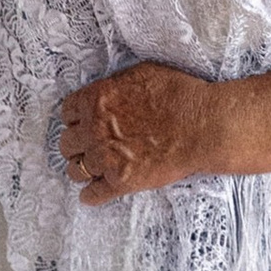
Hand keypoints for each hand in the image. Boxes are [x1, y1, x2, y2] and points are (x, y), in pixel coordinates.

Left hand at [57, 61, 217, 200]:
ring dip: (82, 169)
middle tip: (86, 146)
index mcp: (95, 100)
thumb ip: (114, 86)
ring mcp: (106, 158)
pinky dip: (91, 195)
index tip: (81, 123)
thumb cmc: (179, 95)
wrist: (203, 125)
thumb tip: (106, 93)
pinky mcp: (122, 181)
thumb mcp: (140, 74)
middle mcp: (94, 130)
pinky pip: (93, 194)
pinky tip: (92, 194)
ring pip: (75, 170)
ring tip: (91, 170)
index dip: (76, 118)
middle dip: (76, 144)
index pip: (67, 113)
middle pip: (67, 143)